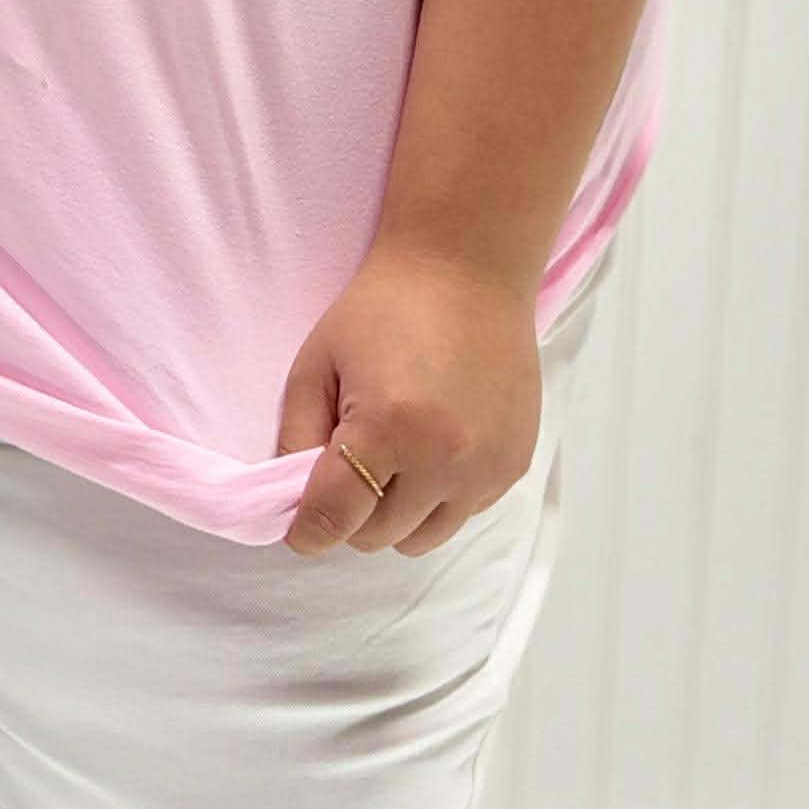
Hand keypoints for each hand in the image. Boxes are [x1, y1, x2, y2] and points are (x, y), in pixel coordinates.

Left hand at [276, 240, 541, 557]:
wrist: (466, 270)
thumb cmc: (382, 308)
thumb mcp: (317, 363)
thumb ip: (297, 436)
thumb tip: (294, 500)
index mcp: (388, 429)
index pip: (337, 517)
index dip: (308, 531)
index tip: (300, 529)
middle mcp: (444, 459)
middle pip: (378, 536)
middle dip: (351, 515)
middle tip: (346, 470)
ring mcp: (486, 467)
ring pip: (423, 538)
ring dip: (396, 516)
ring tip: (389, 462)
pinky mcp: (514, 465)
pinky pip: (463, 513)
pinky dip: (438, 498)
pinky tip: (431, 447)